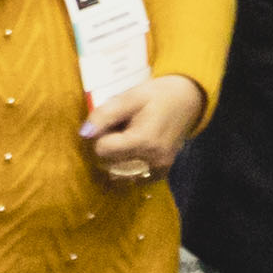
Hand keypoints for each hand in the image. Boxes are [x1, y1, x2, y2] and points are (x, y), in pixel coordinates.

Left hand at [80, 71, 205, 184]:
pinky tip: (136, 150)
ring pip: (120, 173)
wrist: (187, 99)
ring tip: (130, 138)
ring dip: (118, 158)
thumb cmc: (157, 94)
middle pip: (110, 163)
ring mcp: (159, 169)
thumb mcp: (130, 96)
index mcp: (143, 140)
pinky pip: (134, 177)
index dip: (102, 134)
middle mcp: (152, 159)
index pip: (102, 150)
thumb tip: (84, 133)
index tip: (113, 122)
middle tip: (123, 127)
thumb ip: (105, 114)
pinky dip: (129, 166)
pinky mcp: (162, 173)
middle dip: (110, 146)